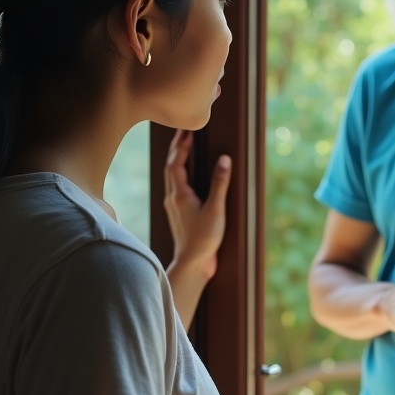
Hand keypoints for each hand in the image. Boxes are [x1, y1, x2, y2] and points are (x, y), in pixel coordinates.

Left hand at [163, 128, 231, 280]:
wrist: (192, 263)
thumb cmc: (203, 239)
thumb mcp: (215, 209)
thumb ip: (220, 183)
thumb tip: (224, 159)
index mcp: (179, 194)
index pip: (175, 163)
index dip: (180, 146)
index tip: (187, 131)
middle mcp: (173, 198)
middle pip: (170, 167)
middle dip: (177, 148)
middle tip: (184, 133)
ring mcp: (174, 207)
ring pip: (172, 177)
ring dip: (177, 160)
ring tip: (185, 148)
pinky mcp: (179, 214)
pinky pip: (176, 188)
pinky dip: (180, 175)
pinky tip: (188, 176)